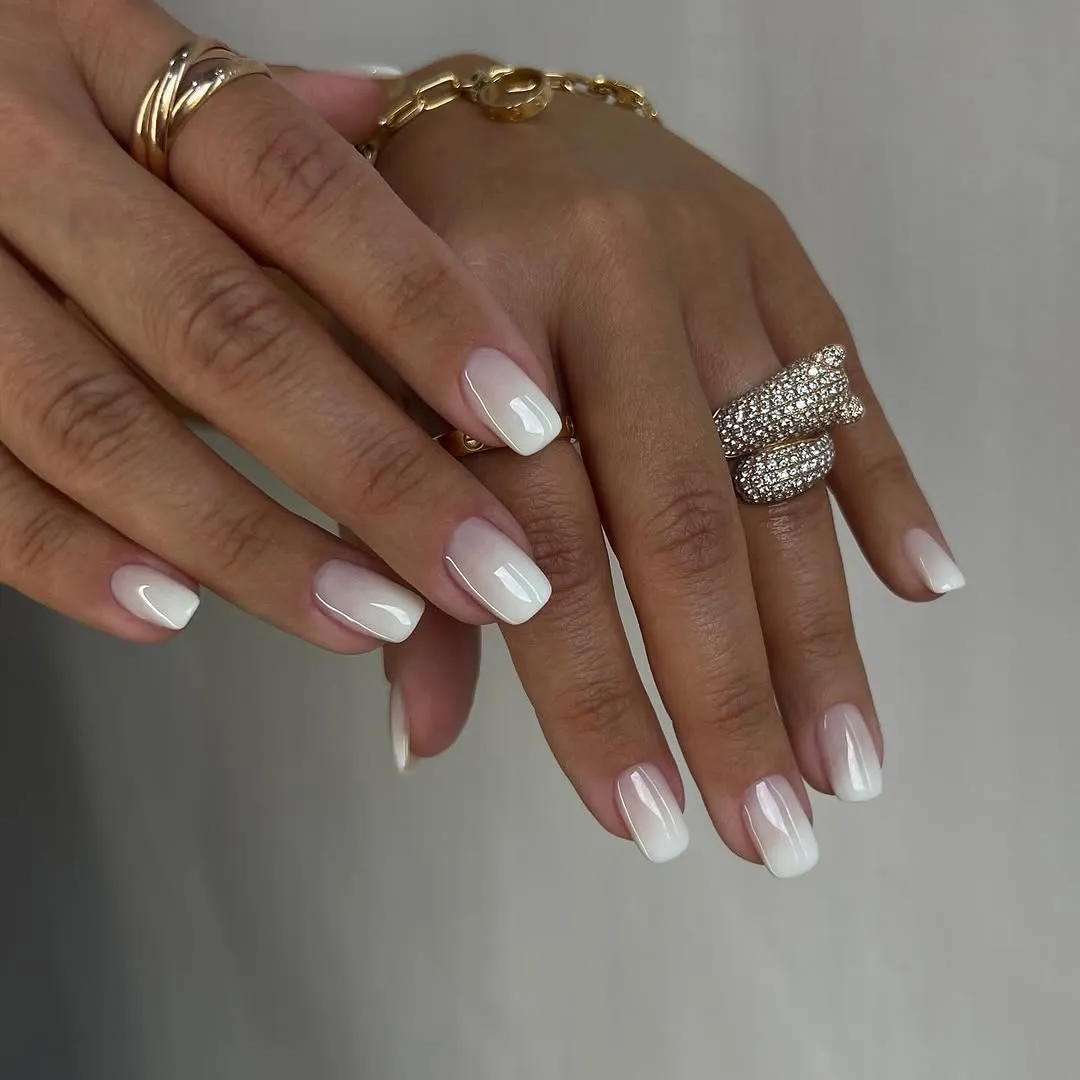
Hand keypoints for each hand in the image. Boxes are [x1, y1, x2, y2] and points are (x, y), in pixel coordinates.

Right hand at [0, 6, 566, 649]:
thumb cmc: (12, 89)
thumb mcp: (118, 59)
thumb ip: (246, 110)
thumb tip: (378, 108)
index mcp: (101, 59)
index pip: (292, 182)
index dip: (418, 304)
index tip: (526, 419)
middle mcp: (18, 152)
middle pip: (223, 327)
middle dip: (372, 469)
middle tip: (487, 571)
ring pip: (102, 422)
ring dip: (249, 540)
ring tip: (374, 618)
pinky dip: (71, 556)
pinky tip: (174, 614)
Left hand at [374, 58, 964, 873]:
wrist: (481, 100)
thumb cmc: (393, 258)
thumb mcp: (355, 379)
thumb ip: (392, 551)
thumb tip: (419, 741)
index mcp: (470, 316)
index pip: (542, 545)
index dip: (595, 698)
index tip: (644, 820)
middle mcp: (603, 281)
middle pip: (679, 527)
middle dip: (729, 699)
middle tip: (771, 836)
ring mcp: (706, 261)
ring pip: (778, 471)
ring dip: (822, 633)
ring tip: (846, 766)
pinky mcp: (774, 245)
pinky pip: (848, 375)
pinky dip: (889, 482)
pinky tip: (925, 585)